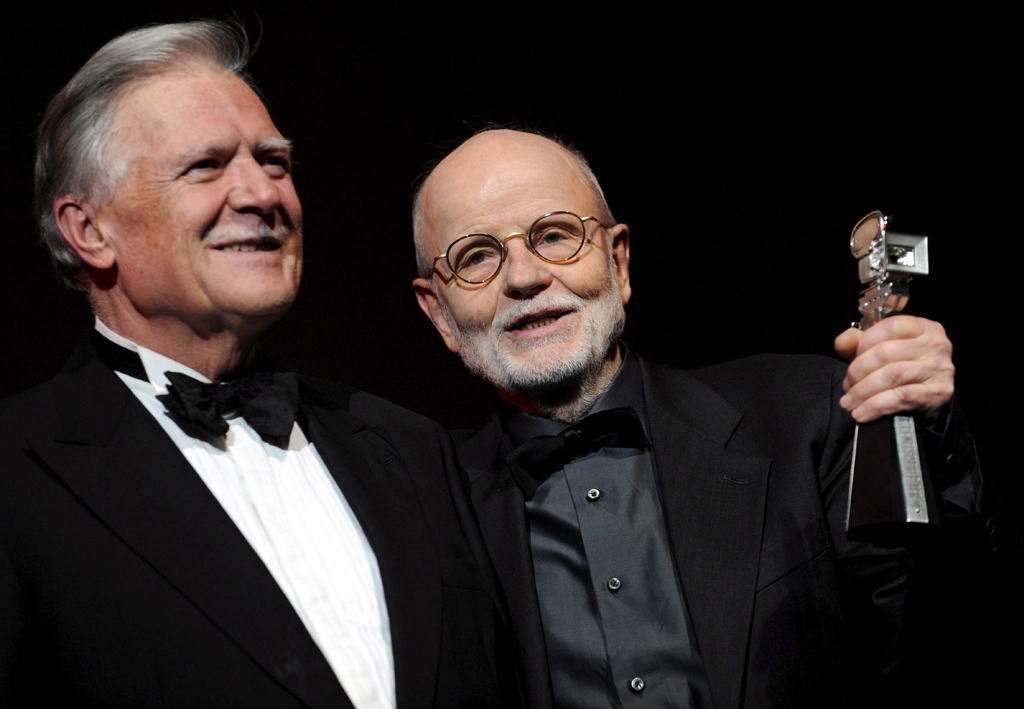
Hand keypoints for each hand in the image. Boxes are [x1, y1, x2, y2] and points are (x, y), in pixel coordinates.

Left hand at [834, 315, 953, 422]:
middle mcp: (935, 344)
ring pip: (892, 376)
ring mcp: (939, 368)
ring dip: (863, 392)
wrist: (928, 397)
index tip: (850, 361)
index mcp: (922, 327)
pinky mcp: (939, 392)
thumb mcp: (879, 348)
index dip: (863, 344)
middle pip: (886, 353)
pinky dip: (875, 407)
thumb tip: (841, 343)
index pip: (888, 327)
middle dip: (858, 372)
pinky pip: (901, 397)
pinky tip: (862, 413)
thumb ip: (856, 341)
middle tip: (847, 386)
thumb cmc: (901, 366)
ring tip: (849, 402)